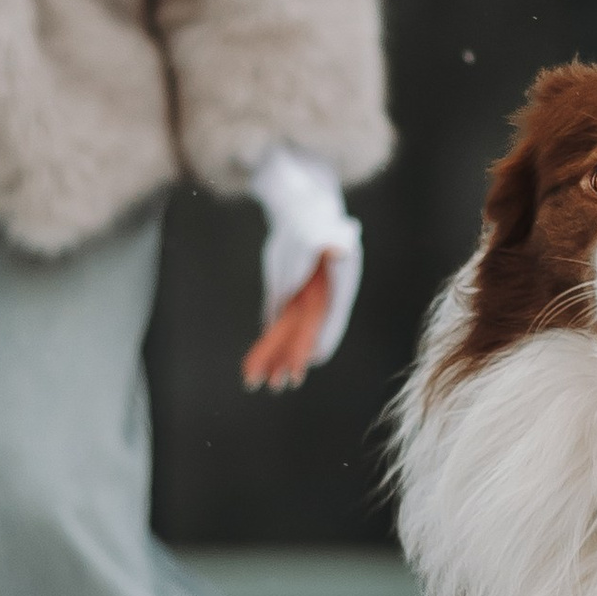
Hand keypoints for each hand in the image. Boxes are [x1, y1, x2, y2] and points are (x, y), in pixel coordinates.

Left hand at [241, 144, 362, 391]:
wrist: (300, 210)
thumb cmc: (314, 216)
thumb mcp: (322, 224)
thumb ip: (332, 240)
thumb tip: (342, 248)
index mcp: (337, 286)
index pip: (329, 317)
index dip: (322, 339)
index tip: (313, 360)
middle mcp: (319, 299)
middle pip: (306, 334)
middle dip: (293, 358)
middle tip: (281, 384)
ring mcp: (301, 302)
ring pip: (287, 336)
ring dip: (274, 359)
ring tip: (257, 383)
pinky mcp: (283, 300)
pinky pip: (274, 327)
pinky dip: (265, 344)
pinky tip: (254, 366)